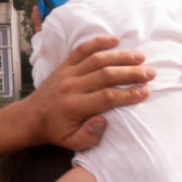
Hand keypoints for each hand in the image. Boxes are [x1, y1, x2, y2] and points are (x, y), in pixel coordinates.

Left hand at [21, 36, 152, 149]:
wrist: (30, 117)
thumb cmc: (55, 131)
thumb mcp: (71, 142)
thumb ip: (89, 136)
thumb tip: (103, 121)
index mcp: (75, 107)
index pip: (107, 97)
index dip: (128, 93)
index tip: (146, 91)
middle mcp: (72, 87)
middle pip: (106, 75)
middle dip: (131, 73)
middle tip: (151, 73)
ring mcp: (67, 73)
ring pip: (97, 60)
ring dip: (120, 57)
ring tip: (141, 57)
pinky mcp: (64, 65)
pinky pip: (81, 50)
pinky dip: (97, 42)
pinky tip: (115, 39)